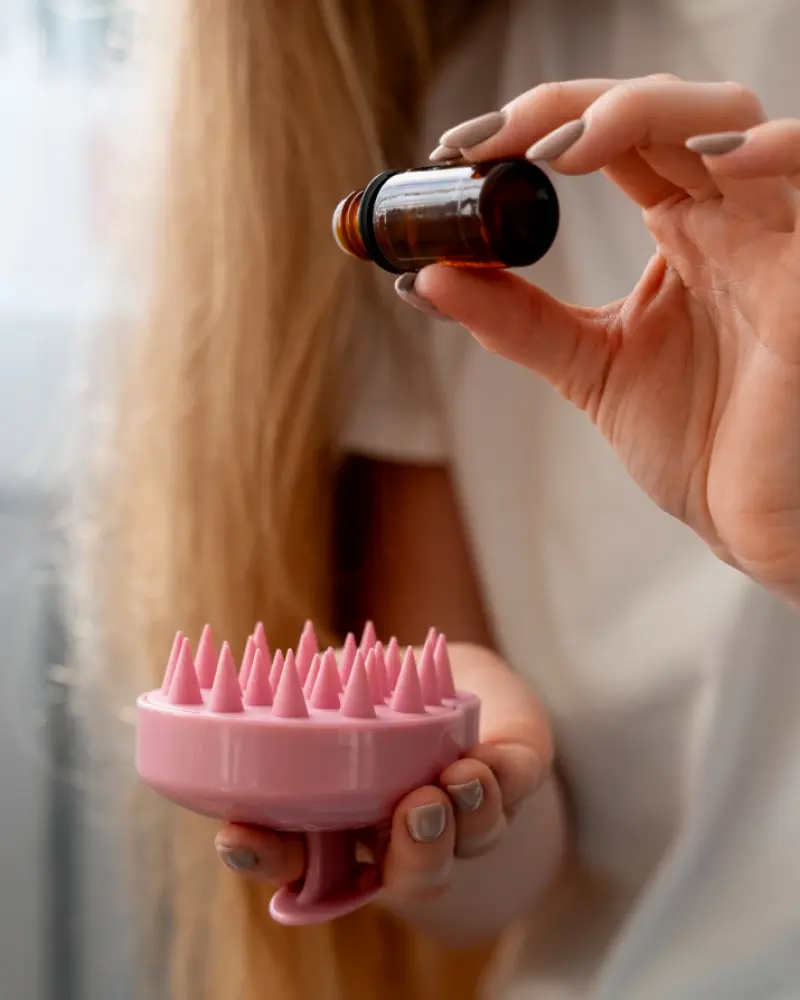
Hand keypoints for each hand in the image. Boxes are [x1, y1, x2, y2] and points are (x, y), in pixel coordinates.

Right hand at [214, 644, 551, 904]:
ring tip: (455, 781)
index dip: (267, 856)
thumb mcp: (329, 688)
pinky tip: (485, 762)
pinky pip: (515, 788)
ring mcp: (465, 813)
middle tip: (410, 812)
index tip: (241, 838)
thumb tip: (253, 685)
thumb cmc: (374, 691)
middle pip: (405, 877)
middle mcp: (406, 834)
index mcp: (343, 820)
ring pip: (468, 843)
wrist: (454, 679)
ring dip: (463, 818)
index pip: (295, 859)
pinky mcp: (512, 776)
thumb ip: (302, 699)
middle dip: (410, 856)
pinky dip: (502, 780)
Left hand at [408, 75, 799, 603]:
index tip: (456, 153)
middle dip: (567, 110)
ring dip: (640, 115)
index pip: (611, 140)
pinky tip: (708, 162)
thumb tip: (422, 279)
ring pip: (726, 123)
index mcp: (681, 230)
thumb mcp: (589, 366)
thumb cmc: (696, 441)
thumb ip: (515, 318)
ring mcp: (772, 237)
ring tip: (558, 151)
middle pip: (658, 112)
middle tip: (487, 145)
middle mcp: (725, 218)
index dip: (537, 126)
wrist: (751, 517)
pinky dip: (771, 154)